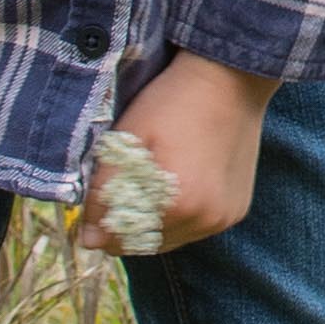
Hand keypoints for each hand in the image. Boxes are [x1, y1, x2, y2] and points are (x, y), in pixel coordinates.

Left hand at [77, 52, 274, 260]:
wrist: (230, 79)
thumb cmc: (172, 103)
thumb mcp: (126, 141)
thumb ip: (103, 193)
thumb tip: (88, 241)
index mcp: (178, 205)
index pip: (120, 241)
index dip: (101, 223)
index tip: (98, 199)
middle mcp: (206, 220)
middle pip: (146, 244)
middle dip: (127, 223)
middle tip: (122, 188)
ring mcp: (224, 218)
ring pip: (171, 239)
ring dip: (154, 222)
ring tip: (151, 183)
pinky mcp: (236, 210)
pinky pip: (195, 228)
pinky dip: (179, 216)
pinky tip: (177, 184)